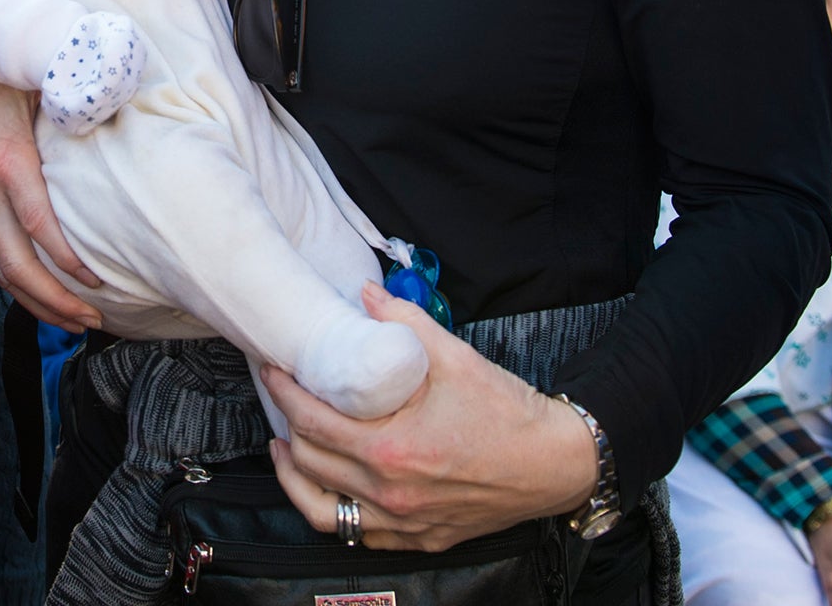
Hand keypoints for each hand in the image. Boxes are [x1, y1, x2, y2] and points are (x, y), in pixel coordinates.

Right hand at [0, 71, 102, 329]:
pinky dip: (17, 284)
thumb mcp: (29, 82)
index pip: (37, 226)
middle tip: (92, 321)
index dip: (66, 261)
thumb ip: (68, 100)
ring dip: (36, 303)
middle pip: (16, 266)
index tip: (97, 281)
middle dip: (55, 302)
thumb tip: (114, 106)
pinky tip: (42, 296)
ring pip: (0, 271)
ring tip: (73, 322)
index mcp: (6, 160)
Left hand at [265, 283, 596, 550]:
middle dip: (286, 424)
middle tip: (281, 397)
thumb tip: (367, 294)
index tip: (274, 371)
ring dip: (296, 477)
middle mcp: (391, 492)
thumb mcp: (455, 357)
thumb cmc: (509, 413)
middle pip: (311, 461)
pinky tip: (331, 486)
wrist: (556, 463)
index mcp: (393, 449)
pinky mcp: (420, 537)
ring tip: (286, 448)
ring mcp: (404, 521)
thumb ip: (405, 323)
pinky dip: (334, 510)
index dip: (284, 393)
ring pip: (323, 509)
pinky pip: (359, 533)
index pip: (312, 422)